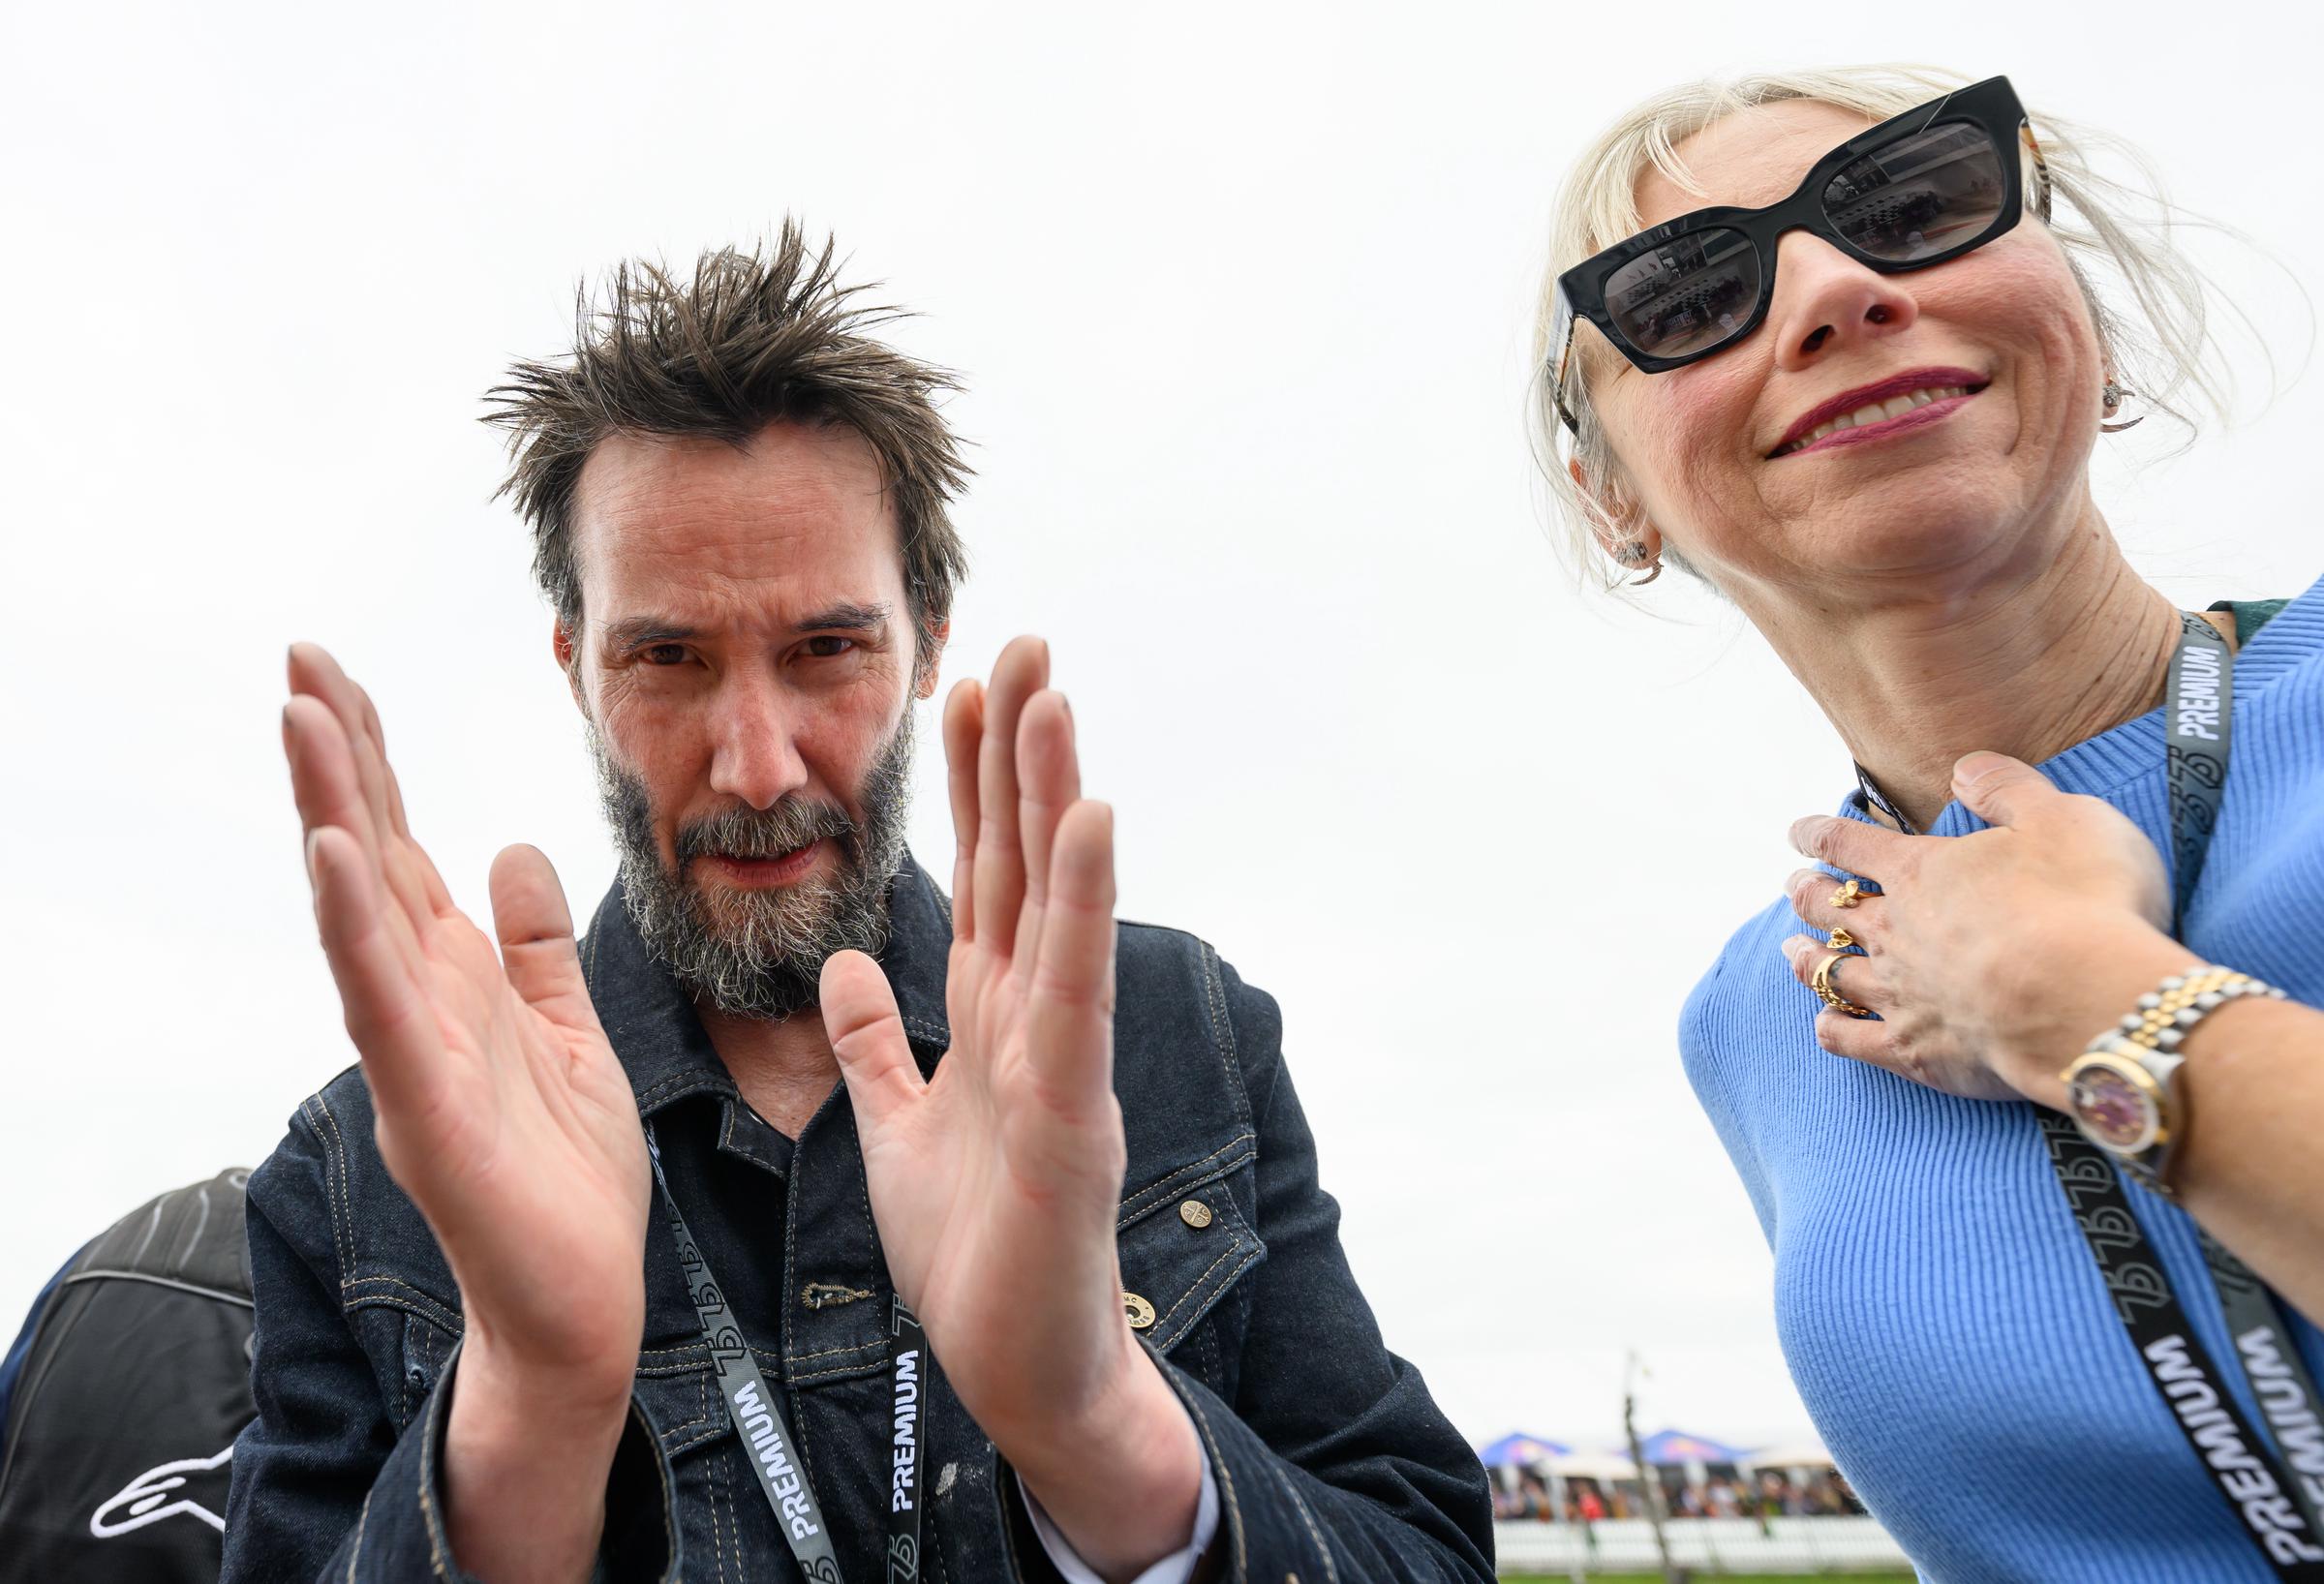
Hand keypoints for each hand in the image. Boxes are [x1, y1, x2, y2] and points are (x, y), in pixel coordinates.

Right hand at [284, 644, 648, 1578]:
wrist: (583, 1301)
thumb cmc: (567, 1174)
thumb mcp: (569, 1031)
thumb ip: (537, 947)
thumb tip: (515, 847)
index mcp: (456, 979)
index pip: (404, 847)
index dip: (375, 761)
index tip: (338, 673)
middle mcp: (419, 1001)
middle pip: (369, 856)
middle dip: (338, 757)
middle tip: (299, 658)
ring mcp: (412, 1050)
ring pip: (360, 912)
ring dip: (332, 812)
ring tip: (302, 717)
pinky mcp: (428, 1106)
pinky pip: (385, 1002)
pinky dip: (357, 926)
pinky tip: (339, 853)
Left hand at [819, 636, 1202, 1579]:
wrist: (1021, 1367)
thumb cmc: (975, 1254)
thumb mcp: (896, 1128)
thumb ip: (876, 1045)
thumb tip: (848, 963)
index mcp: (993, 1016)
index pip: (983, 873)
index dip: (970, 782)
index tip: (962, 688)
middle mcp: (1036, 1016)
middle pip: (1025, 861)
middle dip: (1019, 752)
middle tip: (1025, 642)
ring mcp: (1063, 1056)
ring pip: (1058, 902)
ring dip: (1054, 794)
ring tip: (1054, 695)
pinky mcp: (1074, 1109)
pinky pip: (1074, 989)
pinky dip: (1080, 902)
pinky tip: (1085, 819)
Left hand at [1779, 751, 2187, 1105]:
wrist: (2087, 1002)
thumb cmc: (2084, 903)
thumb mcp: (2059, 818)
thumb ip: (2007, 788)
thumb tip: (1964, 769)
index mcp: (1919, 871)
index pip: (1851, 842)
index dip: (1819, 833)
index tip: (1797, 832)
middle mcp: (1894, 931)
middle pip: (1829, 907)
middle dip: (1806, 893)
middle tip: (1793, 887)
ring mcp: (1897, 994)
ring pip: (1828, 971)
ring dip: (1806, 958)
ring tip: (1790, 949)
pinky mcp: (1912, 1051)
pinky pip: (1850, 1040)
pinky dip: (1831, 1030)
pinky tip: (1825, 1025)